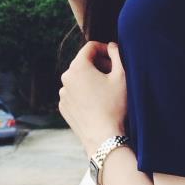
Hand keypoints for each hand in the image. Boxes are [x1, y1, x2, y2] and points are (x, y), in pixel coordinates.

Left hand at [58, 41, 126, 157]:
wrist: (104, 137)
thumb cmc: (115, 106)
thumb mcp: (122, 76)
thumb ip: (117, 54)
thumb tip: (111, 46)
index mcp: (78, 67)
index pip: (90, 47)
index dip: (105, 49)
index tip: (115, 58)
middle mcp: (66, 78)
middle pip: (83, 62)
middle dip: (99, 65)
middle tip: (114, 75)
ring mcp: (63, 94)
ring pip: (79, 78)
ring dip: (91, 79)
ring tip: (106, 91)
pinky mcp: (63, 107)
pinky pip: (75, 93)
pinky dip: (85, 93)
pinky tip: (98, 103)